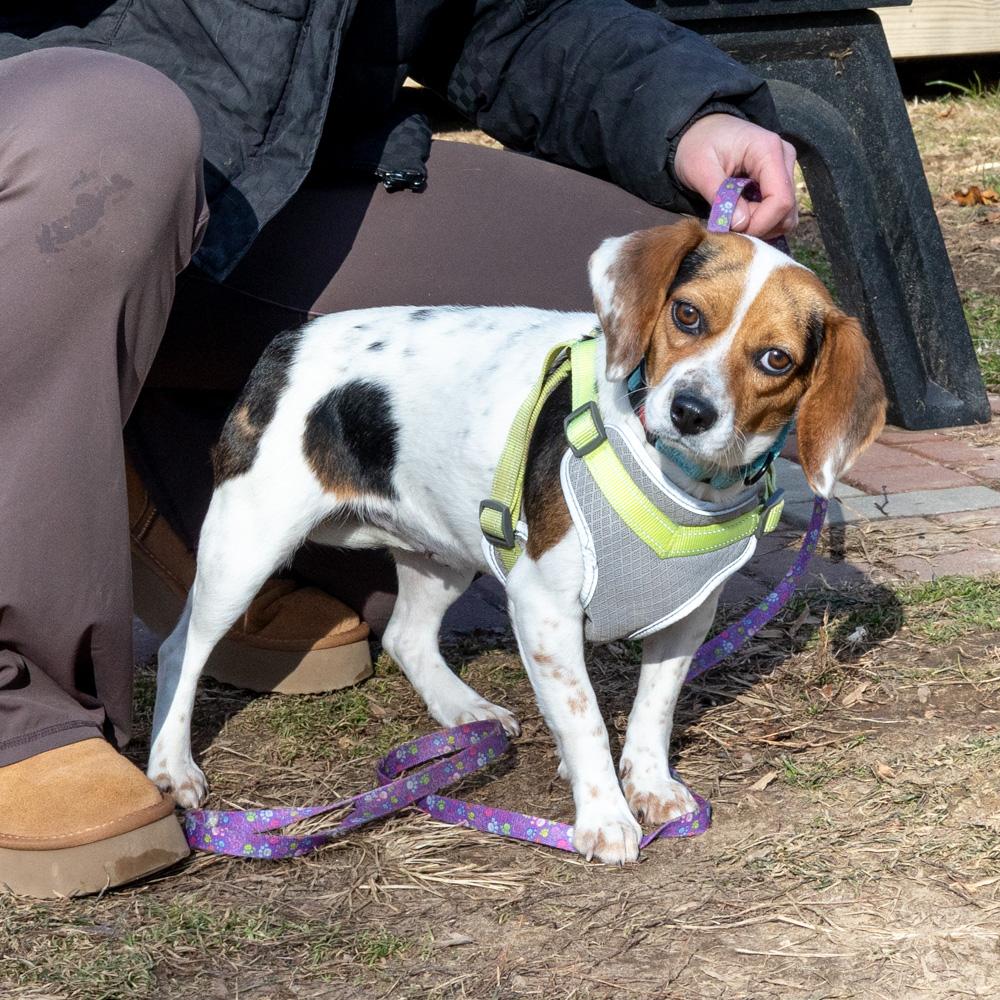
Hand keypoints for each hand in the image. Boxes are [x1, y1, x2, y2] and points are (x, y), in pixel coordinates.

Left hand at [674, 113, 797, 238]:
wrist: (700, 131)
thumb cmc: (697, 145)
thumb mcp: (700, 169)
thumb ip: (720, 196)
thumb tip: (741, 224)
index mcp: (768, 151)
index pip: (780, 200)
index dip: (759, 224)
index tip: (732, 229)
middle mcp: (785, 159)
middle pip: (787, 210)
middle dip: (759, 226)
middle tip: (729, 222)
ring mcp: (785, 169)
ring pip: (786, 215)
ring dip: (761, 226)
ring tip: (733, 217)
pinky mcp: (779, 180)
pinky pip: (780, 212)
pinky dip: (762, 221)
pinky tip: (741, 214)